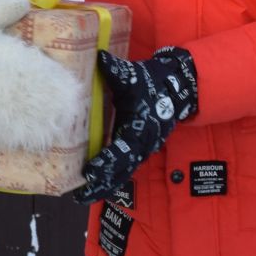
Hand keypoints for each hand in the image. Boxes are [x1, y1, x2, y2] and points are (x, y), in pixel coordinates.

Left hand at [74, 48, 198, 204]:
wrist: (176, 87)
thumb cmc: (152, 83)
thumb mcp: (134, 76)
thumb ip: (116, 71)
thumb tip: (101, 58)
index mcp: (140, 129)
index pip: (122, 150)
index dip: (106, 162)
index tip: (89, 171)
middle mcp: (142, 145)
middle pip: (121, 172)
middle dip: (101, 185)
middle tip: (79, 197)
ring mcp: (142, 149)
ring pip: (123, 173)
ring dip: (104, 185)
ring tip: (82, 197)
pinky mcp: (139, 149)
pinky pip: (125, 168)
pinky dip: (111, 178)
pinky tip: (95, 184)